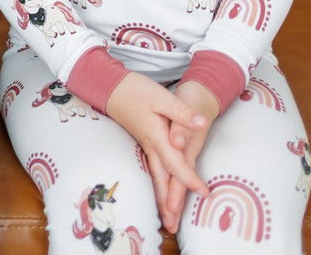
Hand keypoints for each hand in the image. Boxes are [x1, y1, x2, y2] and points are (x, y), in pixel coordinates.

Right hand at [105, 72, 209, 228]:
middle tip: (172, 227)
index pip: (175, 164)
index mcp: (157, 136)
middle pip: (161, 180)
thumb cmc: (135, 90)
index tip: (204, 192)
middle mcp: (150, 145)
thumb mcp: (161, 97)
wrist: (110, 86)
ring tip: (166, 220)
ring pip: (155, 177)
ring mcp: (145, 145)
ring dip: (160, 199)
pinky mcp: (143, 142)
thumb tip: (201, 123)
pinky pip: (151, 170)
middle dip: (168, 204)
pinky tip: (158, 192)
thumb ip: (181, 112)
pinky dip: (156, 185)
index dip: (189, 179)